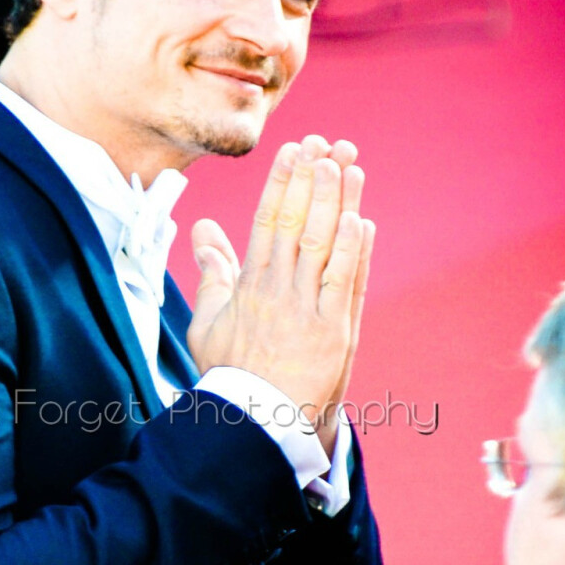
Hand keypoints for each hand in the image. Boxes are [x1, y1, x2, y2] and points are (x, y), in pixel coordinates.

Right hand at [187, 136, 374, 449]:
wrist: (255, 422)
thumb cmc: (231, 374)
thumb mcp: (208, 322)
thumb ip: (212, 272)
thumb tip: (204, 229)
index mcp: (249, 285)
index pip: (267, 221)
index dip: (282, 182)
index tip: (293, 149)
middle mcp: (278, 291)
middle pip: (297, 223)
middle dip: (312, 179)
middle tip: (326, 142)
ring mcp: (307, 310)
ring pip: (323, 245)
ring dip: (336, 201)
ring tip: (347, 164)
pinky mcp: (333, 333)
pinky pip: (345, 284)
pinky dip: (354, 251)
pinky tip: (360, 219)